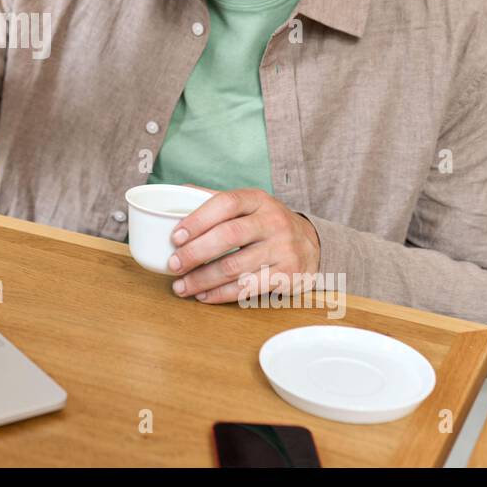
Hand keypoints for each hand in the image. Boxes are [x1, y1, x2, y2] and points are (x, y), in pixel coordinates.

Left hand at [166, 188, 320, 303]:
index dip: (198, 219)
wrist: (312, 245)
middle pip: (228, 236)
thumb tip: (178, 191)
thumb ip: (216, 199)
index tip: (176, 236)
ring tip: (181, 286)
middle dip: (196, 253)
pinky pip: (248, 288)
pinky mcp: (288, 275)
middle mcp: (273, 222)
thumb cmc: (267, 224)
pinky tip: (204, 295)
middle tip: (174, 264)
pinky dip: (221, 294)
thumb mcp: (249, 205)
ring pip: (235, 267)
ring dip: (203, 279)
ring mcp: (283, 249)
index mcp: (258, 200)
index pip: (226, 203)